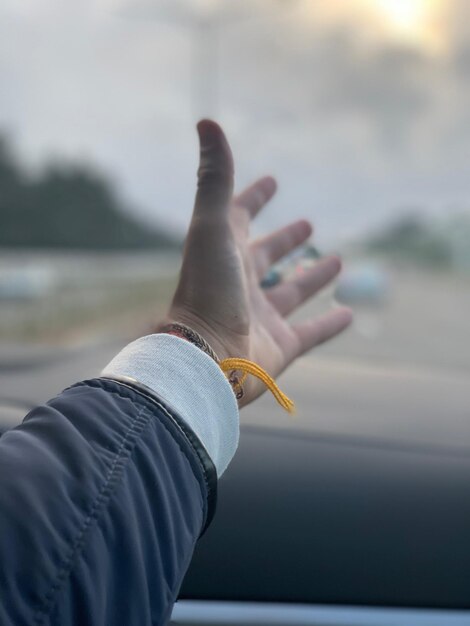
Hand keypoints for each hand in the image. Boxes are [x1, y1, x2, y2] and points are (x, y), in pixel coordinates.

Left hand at [162, 120, 351, 405]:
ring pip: (291, 292)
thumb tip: (207, 121)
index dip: (253, 196)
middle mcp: (241, 283)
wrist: (208, 357)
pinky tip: (349, 313)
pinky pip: (312, 333)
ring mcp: (262, 316)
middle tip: (307, 224)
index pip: (239, 217)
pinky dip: (330, 324)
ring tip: (336, 260)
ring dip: (312, 277)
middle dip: (286, 240)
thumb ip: (215, 177)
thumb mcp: (213, 227)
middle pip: (266, 256)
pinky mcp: (281, 346)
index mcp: (224, 253)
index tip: (271, 182)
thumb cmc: (209, 290)